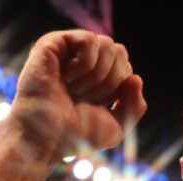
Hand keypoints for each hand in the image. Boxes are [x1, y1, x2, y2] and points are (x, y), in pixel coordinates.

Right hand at [12, 30, 145, 160]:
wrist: (47, 138)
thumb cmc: (77, 134)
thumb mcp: (118, 125)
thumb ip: (136, 105)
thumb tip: (135, 77)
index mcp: (100, 76)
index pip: (127, 68)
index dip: (118, 90)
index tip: (97, 105)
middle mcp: (85, 60)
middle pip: (120, 52)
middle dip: (110, 81)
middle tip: (85, 97)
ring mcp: (69, 50)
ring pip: (108, 44)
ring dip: (96, 76)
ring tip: (74, 89)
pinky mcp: (53, 43)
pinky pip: (89, 40)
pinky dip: (84, 65)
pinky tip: (66, 78)